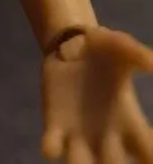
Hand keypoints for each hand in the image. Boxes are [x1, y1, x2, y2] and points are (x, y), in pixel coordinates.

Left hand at [42, 26, 152, 163]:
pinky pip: (52, 145)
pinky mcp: (54, 123)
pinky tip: (51, 146)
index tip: (149, 158)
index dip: (150, 159)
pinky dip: (51, 148)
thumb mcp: (122, 46)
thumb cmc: (103, 49)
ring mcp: (79, 133)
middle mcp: (107, 135)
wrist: (70, 43)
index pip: (147, 152)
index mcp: (130, 122)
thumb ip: (138, 53)